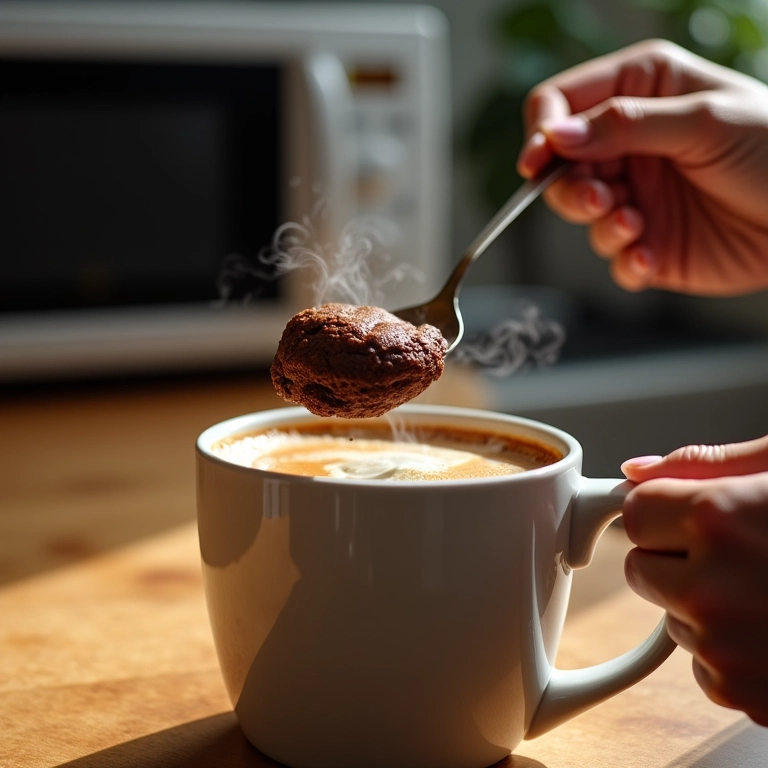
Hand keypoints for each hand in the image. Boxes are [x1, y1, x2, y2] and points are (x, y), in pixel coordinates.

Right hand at [517, 39, 767, 295]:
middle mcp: (629, 144)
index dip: (543, 131)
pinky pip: (612, 257)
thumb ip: (624, 126)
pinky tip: (649, 257)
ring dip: (600, 224)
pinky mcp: (646, 242)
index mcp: (640, 92)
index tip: (538, 160)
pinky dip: (623, 261)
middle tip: (598, 199)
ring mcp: (636, 195)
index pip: (561, 104)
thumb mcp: (703, 122)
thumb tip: (557, 137)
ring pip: (579, 213)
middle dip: (569, 187)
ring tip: (635, 225)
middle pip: (560, 165)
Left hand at [621, 436, 767, 725]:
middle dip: (676, 559)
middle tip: (737, 554)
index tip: (686, 515)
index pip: (636, 512)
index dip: (663, 512)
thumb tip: (637, 469)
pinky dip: (729, 652)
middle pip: (641, 567)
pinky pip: (703, 664)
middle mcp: (711, 586)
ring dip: (705, 606)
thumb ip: (707, 464)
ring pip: (673, 617)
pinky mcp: (743, 693)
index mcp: (718, 517)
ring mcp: (725, 646)